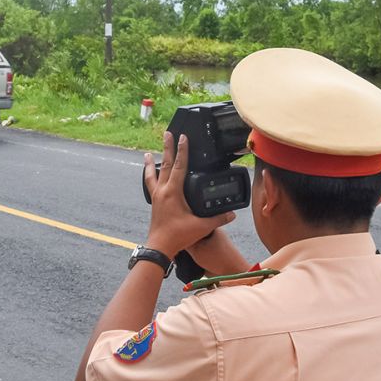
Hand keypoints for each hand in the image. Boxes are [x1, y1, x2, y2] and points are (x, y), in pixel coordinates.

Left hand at [143, 132, 235, 256]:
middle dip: (167, 148)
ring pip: (152, 175)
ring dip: (151, 163)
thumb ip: (217, 219)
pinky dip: (149, 177)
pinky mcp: (154, 203)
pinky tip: (150, 176)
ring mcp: (156, 197)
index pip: (179, 166)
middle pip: (165, 164)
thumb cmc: (177, 237)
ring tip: (148, 153)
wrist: (159, 247)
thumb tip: (232, 214)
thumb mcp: (201, 227)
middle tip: (167, 134)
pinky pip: (150, 185)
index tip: (183, 137)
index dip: (182, 151)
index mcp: (173, 192)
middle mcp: (162, 191)